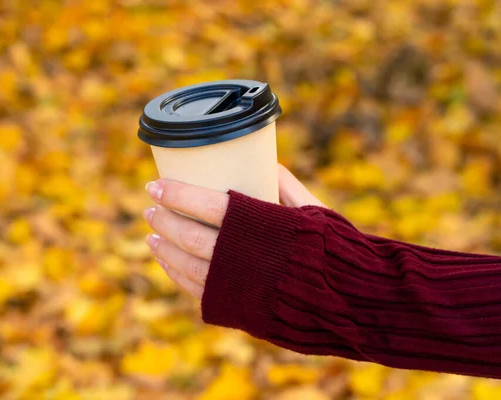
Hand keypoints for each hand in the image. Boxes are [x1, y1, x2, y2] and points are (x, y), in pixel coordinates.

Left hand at [143, 164, 323, 297]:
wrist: (350, 301)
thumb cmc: (335, 250)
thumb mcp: (314, 210)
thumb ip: (285, 185)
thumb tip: (265, 162)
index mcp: (261, 227)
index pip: (206, 205)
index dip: (176, 194)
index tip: (155, 184)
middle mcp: (243, 257)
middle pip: (189, 236)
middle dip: (164, 220)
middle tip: (150, 207)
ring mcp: (237, 287)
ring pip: (187, 265)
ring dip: (164, 247)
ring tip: (152, 235)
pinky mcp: (237, 310)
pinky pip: (196, 291)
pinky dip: (177, 274)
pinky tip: (168, 262)